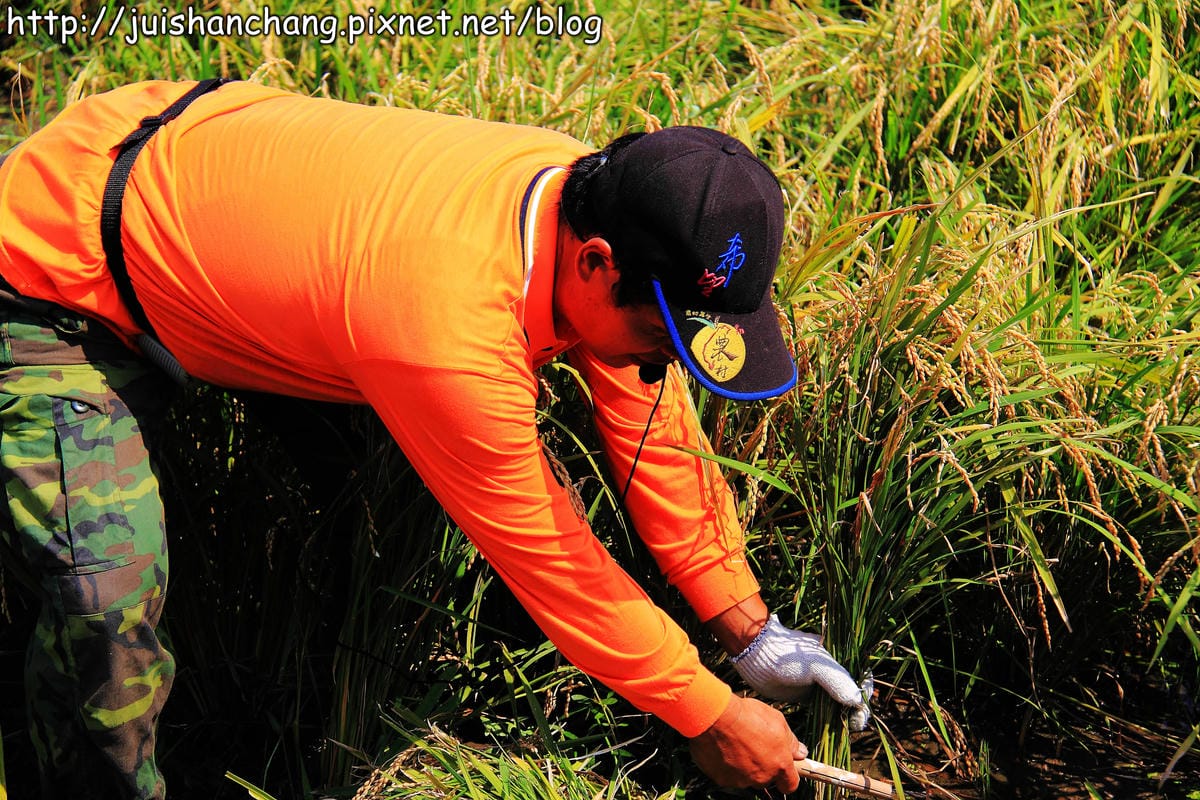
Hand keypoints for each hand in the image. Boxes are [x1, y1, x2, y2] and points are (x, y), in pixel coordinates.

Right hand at [689, 694, 806, 790]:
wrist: (715, 716)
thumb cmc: (747, 715)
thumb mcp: (777, 720)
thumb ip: (791, 741)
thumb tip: (801, 753)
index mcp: (779, 764)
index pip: (790, 784)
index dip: (787, 777)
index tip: (783, 767)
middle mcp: (762, 777)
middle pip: (766, 779)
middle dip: (763, 766)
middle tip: (754, 745)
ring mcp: (741, 780)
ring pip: (746, 777)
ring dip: (744, 766)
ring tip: (736, 743)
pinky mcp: (722, 779)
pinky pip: (727, 775)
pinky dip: (726, 765)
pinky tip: (723, 748)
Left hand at [731, 614, 871, 729]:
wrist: (756, 655)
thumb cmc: (787, 656)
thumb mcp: (815, 666)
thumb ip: (837, 681)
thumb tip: (858, 701)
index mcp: (837, 662)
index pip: (860, 681)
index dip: (864, 698)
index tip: (859, 715)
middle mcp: (830, 673)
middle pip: (851, 695)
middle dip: (856, 711)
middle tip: (853, 726)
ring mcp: (818, 685)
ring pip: (837, 704)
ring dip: (843, 717)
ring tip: (844, 728)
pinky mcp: (805, 696)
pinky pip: (822, 710)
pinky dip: (829, 719)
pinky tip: (831, 728)